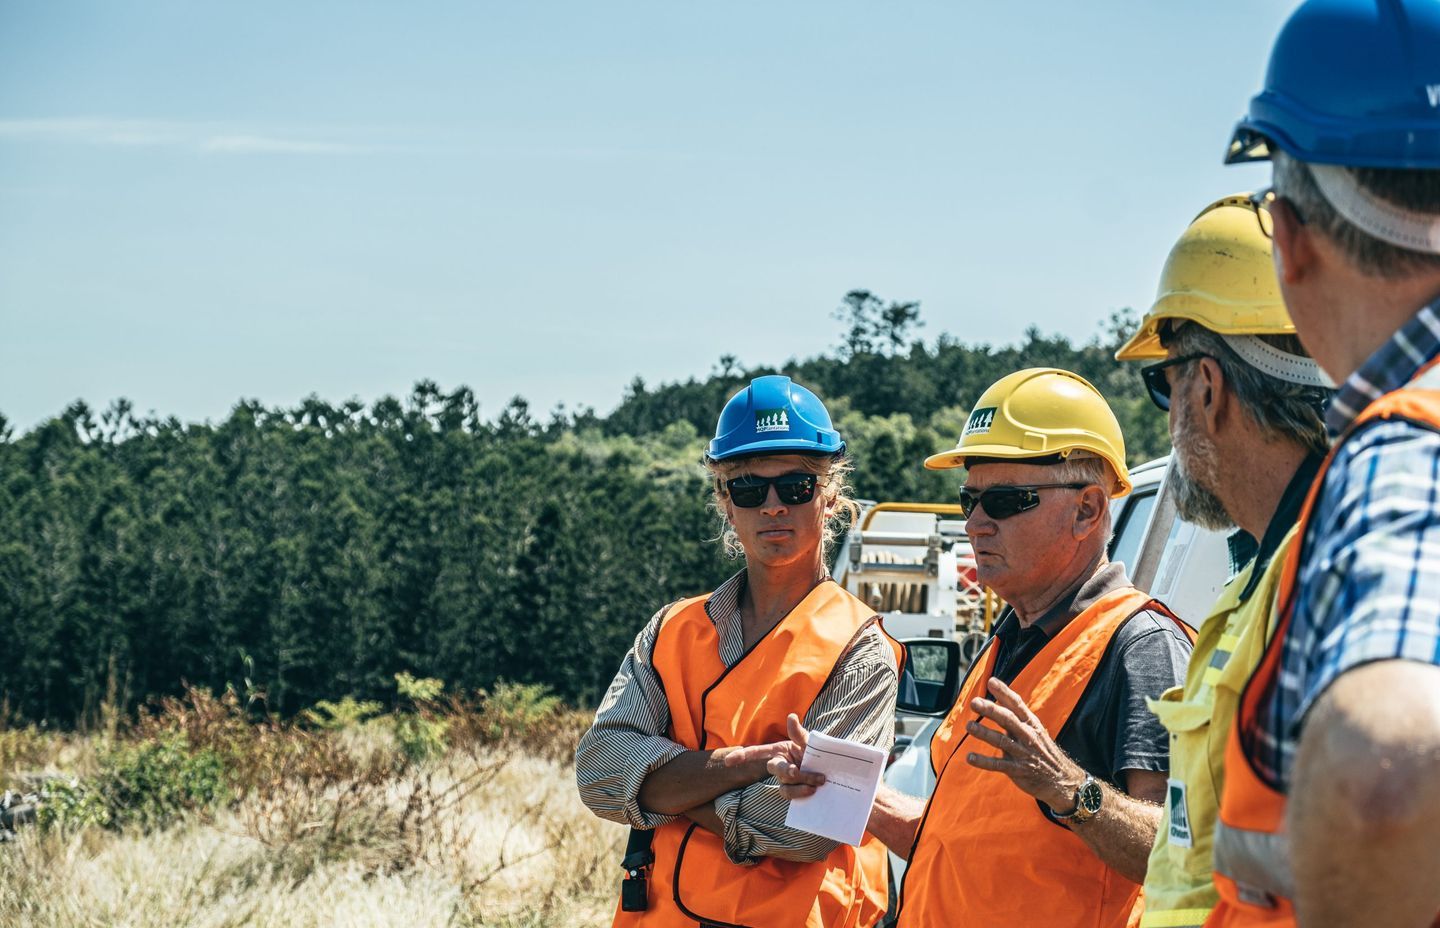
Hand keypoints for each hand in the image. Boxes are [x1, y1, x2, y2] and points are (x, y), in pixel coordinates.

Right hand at [721, 713, 826, 798]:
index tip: (728, 762)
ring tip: (818, 781)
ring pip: (784, 784)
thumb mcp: (809, 742)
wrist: (831, 770)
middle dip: (784, 770)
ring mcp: (785, 781)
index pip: (757, 752)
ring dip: (800, 782)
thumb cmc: (816, 753)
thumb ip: (799, 733)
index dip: (742, 756)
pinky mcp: (792, 792)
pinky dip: (801, 792)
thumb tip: (791, 717)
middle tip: (796, 771)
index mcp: (779, 751)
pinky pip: (790, 794)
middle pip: (774, 768)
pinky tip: (813, 790)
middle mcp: (779, 765)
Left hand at [963, 677, 1082, 810]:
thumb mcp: (1035, 731)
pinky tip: (970, 757)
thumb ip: (1016, 718)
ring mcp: (1023, 753)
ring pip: (1002, 741)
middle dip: (991, 710)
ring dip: (984, 733)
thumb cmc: (1043, 751)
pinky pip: (999, 765)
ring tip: (969, 726)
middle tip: (974, 702)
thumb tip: (996, 701)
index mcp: (1031, 724)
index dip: (1004, 693)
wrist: (1062, 780)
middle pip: (1008, 720)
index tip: (991, 681)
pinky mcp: (1018, 770)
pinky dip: (984, 762)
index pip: (1017, 704)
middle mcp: (1028, 736)